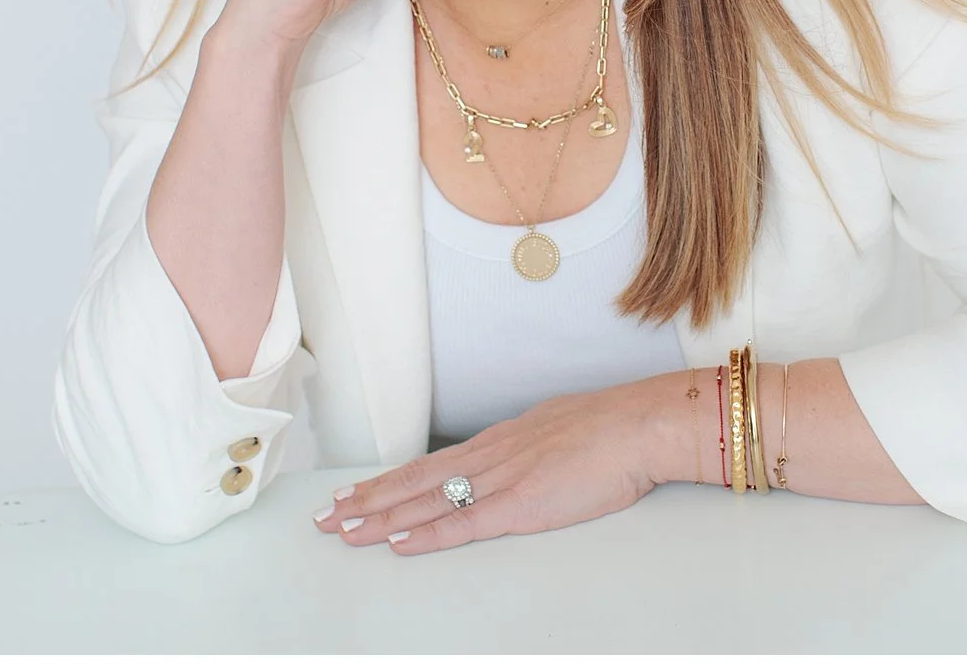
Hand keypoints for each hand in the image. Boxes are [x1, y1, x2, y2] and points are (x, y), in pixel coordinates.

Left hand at [312, 380, 665, 555]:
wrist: (639, 425)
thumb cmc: (612, 428)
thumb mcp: (559, 429)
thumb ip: (532, 448)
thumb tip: (524, 459)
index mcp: (500, 440)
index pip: (430, 464)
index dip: (389, 481)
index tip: (355, 494)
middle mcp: (490, 455)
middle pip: (415, 479)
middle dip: (368, 499)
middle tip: (327, 516)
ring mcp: (502, 479)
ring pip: (427, 499)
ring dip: (382, 517)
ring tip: (344, 530)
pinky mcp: (521, 503)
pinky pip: (463, 522)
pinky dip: (427, 534)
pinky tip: (399, 542)